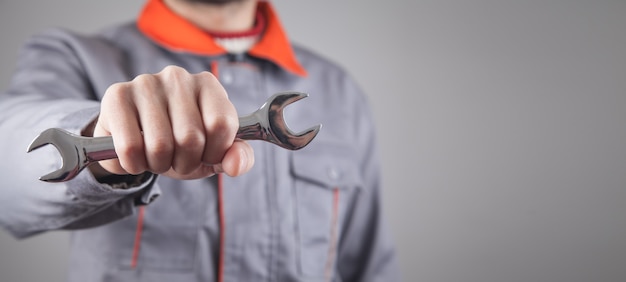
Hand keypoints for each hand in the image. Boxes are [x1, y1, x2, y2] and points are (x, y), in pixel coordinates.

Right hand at [92, 65, 253, 178]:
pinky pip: (130, 147)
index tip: (206, 154)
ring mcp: (146, 83)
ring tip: (157, 156)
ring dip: (159, 165)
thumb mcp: (214, 153)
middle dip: (185, 162)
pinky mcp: (117, 96)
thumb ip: (237, 157)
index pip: (222, 124)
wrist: (135, 141)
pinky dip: (134, 164)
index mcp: (209, 85)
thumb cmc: (182, 144)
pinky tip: (135, 155)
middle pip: (191, 138)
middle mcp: (178, 77)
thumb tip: (236, 164)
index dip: (214, 152)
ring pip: (160, 145)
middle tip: (177, 158)